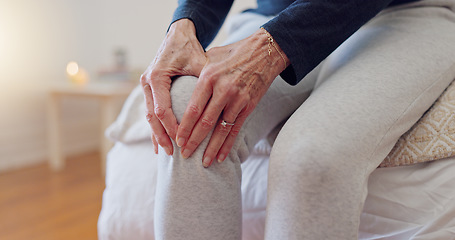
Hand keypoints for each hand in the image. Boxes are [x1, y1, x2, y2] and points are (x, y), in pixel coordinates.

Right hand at [141, 19, 205, 154]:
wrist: (178, 35)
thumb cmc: (190, 48)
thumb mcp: (199, 62)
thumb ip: (205, 80)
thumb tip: (219, 100)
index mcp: (157, 77)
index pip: (162, 109)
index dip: (172, 126)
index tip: (182, 139)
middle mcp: (147, 82)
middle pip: (152, 116)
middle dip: (162, 136)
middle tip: (172, 153)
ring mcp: (145, 86)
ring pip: (148, 116)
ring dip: (157, 135)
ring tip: (166, 153)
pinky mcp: (149, 89)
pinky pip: (150, 112)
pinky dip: (155, 128)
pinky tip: (159, 143)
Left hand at [176, 28, 288, 166]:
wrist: (264, 51)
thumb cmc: (232, 53)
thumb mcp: (211, 58)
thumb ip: (197, 74)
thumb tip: (181, 89)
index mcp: (208, 78)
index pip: (193, 109)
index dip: (184, 127)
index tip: (176, 140)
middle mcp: (223, 90)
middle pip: (205, 122)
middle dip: (193, 142)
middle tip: (184, 156)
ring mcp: (238, 99)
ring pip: (221, 129)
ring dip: (211, 148)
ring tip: (203, 163)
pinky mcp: (249, 106)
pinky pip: (236, 129)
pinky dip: (228, 144)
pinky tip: (221, 157)